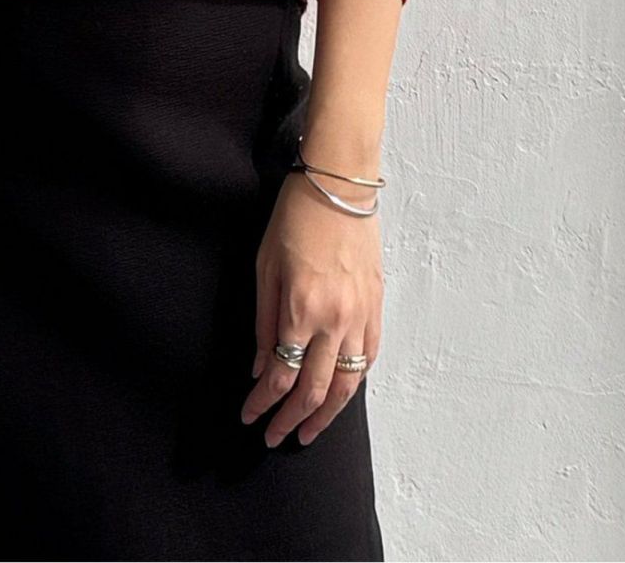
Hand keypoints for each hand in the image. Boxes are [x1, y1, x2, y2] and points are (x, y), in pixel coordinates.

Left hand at [240, 168, 382, 445]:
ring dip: (327, 415)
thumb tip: (259, 366)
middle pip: (315, 390)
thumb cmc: (294, 218)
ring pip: (348, 384)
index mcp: (301, 309)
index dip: (263, 403)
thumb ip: (262, 321)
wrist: (338, 186)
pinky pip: (368, 357)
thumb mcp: (264, 266)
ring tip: (308, 432)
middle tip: (274, 437)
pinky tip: (341, 394)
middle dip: (292, 420)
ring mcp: (360, 315)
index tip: (248, 416)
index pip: (281, 375)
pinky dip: (354, 382)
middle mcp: (334, 320)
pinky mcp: (376, 306)